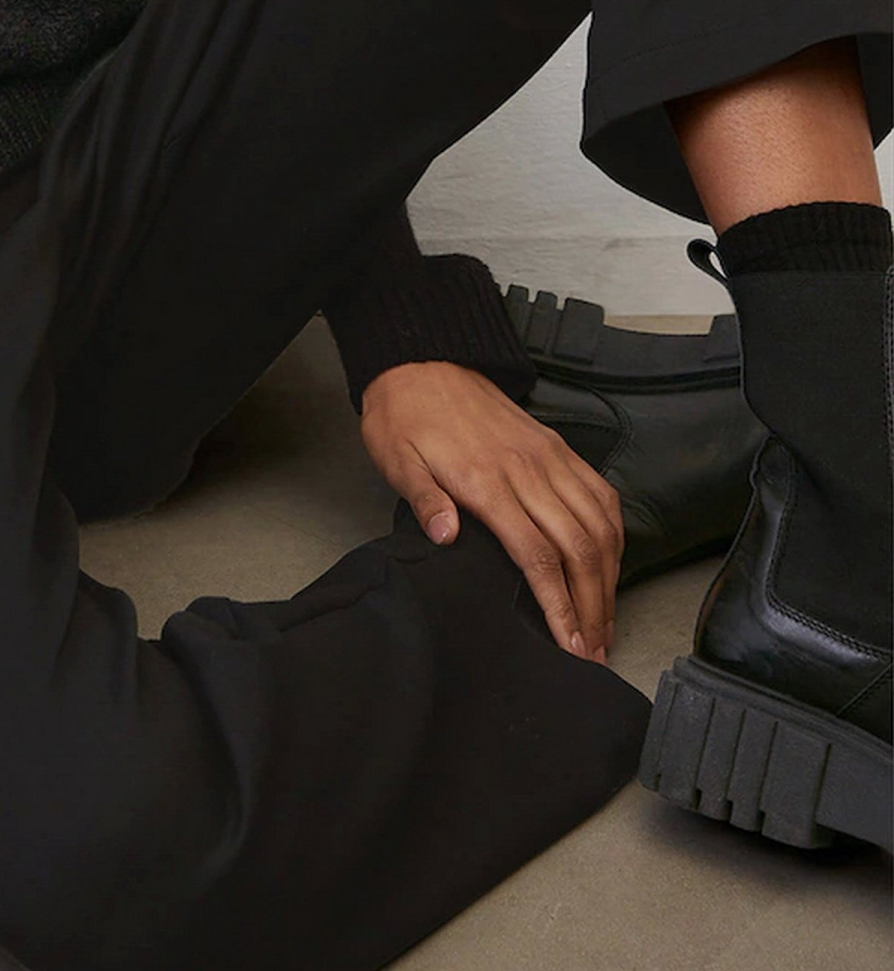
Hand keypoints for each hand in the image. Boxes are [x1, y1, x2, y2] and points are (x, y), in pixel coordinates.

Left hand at [359, 360, 624, 662]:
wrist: (423, 360)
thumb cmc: (405, 415)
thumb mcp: (396, 459)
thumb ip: (423, 500)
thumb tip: (446, 537)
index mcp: (487, 480)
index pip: (538, 555)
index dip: (559, 605)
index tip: (570, 644)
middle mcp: (528, 469)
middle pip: (578, 548)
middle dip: (592, 606)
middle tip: (595, 650)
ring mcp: (548, 456)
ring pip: (598, 524)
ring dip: (609, 577)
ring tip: (606, 620)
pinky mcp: (557, 447)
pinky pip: (600, 492)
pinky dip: (614, 532)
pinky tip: (613, 561)